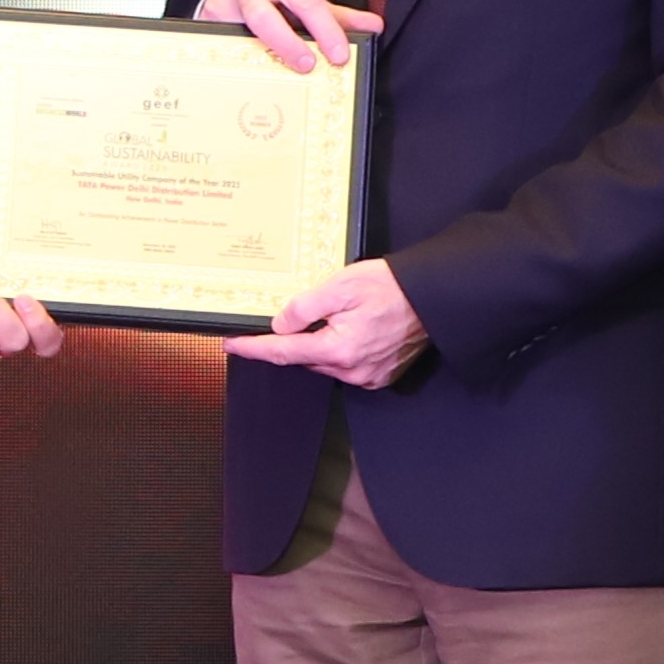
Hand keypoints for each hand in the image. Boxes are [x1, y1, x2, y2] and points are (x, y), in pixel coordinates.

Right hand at [198, 0, 380, 72]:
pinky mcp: (205, 24)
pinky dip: (240, 64)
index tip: (339, 54)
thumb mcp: (303, 2)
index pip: (306, 1)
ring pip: (239, 34)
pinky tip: (254, 80)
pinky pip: (223, 46)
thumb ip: (336, 15)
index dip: (325, 29)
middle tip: (310, 66)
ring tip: (284, 74)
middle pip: (266, 17)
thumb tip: (374, 26)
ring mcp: (221, 5)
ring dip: (262, 56)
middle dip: (290, 43)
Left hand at [224, 258, 427, 387]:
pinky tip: (346, 329)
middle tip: (286, 318)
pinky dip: (337, 350)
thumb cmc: (389, 288)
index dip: (254, 348)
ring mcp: (369, 376)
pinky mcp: (381, 375)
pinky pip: (346, 365)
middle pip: (304, 358)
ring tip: (328, 317)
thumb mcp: (339, 287)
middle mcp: (353, 371)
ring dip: (317, 344)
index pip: (284, 353)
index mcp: (339, 350)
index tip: (231, 344)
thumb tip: (280, 324)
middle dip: (291, 341)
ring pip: (325, 362)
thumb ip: (304, 308)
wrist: (432, 297)